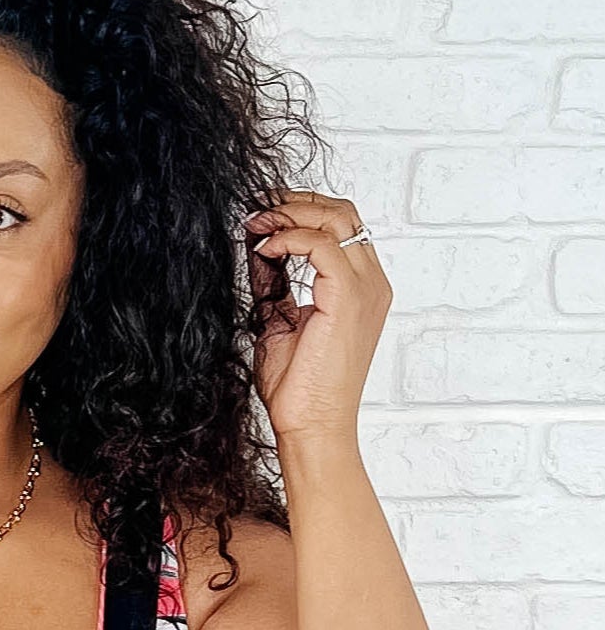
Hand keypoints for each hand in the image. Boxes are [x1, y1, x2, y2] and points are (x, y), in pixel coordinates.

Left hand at [244, 191, 391, 445]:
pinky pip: (322, 244)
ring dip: (291, 215)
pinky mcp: (348, 298)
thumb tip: (260, 251)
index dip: (302, 211)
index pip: (341, 226)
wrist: (311, 426)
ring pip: (336, 219)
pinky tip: (267, 251)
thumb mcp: (280, 323)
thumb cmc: (299, 389)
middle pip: (343, 212)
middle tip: (258, 211)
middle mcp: (371, 283)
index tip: (263, 217)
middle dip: (296, 203)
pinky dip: (290, 238)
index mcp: (361, 289)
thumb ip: (276, 286)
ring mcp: (365, 289)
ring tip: (258, 226)